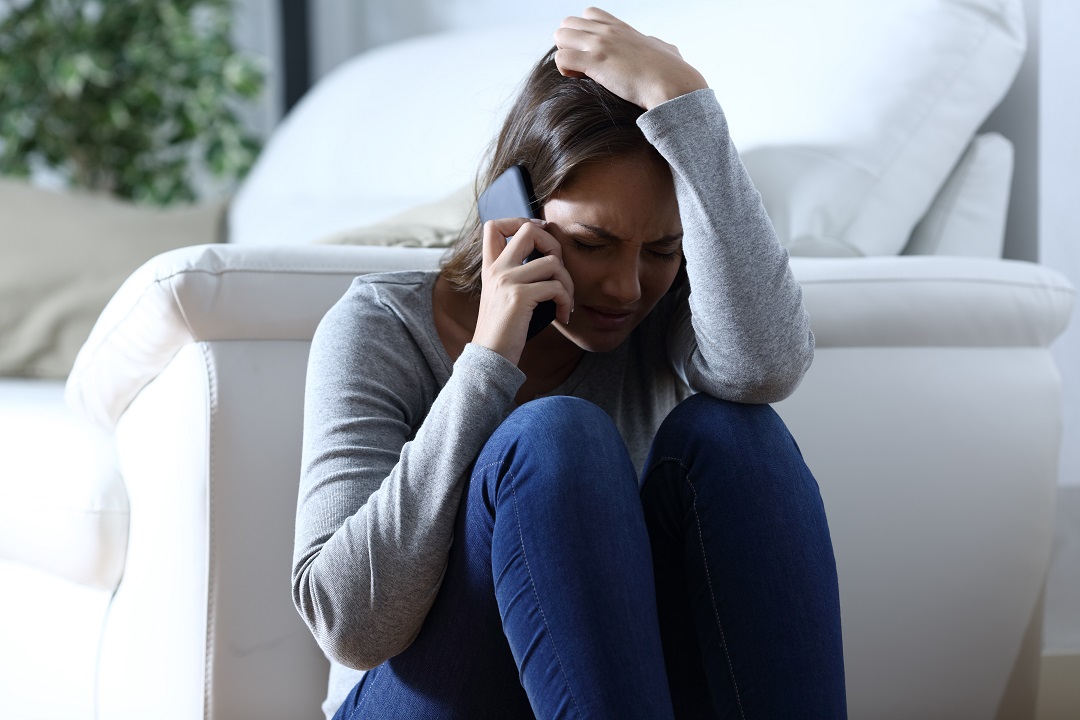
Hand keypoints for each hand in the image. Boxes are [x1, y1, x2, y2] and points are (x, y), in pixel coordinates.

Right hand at [473, 218, 574, 365]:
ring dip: (568, 283)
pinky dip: (566, 301)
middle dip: (554, 244)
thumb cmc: (504, 332)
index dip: (520, 221)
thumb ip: (516, 278)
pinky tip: (563, 315)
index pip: (494, 226)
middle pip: (528, 230)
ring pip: (552, 262)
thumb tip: (548, 260)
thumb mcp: (504, 299)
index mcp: (491, 268)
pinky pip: (556, 287)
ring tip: (565, 302)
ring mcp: (507, 281)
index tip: (540, 235)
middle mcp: (497, 270)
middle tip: (560, 270)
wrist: (490, 358)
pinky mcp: (519, 296)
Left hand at [554, 7, 707, 110]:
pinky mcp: (595, 62)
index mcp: (621, 28)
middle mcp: (607, 31)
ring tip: (578, 72)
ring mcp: (600, 44)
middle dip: (569, 43)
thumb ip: (654, 44)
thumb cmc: (672, 72)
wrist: (672, 85)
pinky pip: (561, 58)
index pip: (589, 14)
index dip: (583, 32)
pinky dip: (564, 69)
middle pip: (568, 23)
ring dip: (564, 54)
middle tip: (580, 64)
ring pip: (560, 36)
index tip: (592, 53)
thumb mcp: (663, 48)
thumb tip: (659, 46)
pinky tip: (578, 79)